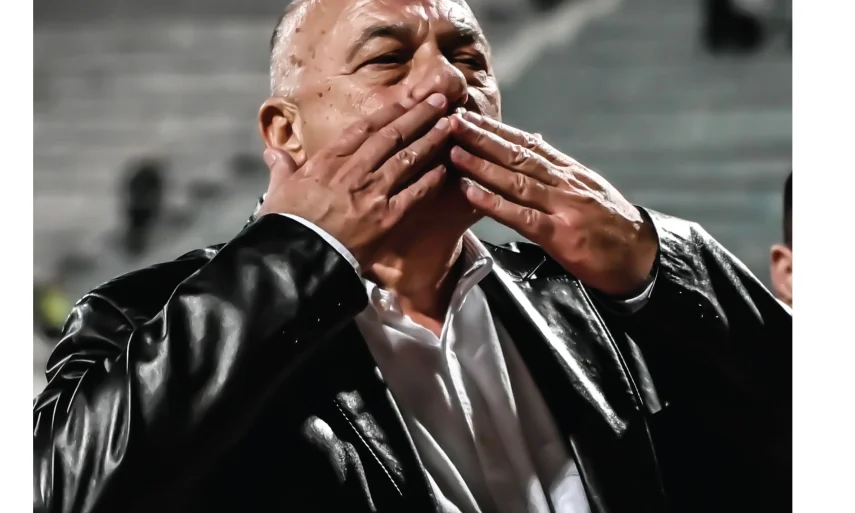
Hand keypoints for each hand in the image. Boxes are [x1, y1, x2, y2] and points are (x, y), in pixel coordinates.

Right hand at [258, 94, 450, 268]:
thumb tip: (273, 154)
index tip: (407, 100)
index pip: (363, 128)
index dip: (389, 112)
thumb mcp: (278, 192)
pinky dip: (432, 178)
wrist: (297, 258)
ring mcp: (373, 193)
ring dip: (431, 139)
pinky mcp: (387, 218)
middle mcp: (354, 171)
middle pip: (392, 136)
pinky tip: (446, 166)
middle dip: (418, 116)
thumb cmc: (285, 227)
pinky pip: (416, 192)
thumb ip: (282, 169)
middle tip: (439, 100)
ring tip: (449, 124)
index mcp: (327, 161)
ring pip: (408, 157)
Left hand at [449, 112, 657, 296]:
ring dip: (481, 164)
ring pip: (516, 180)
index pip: (528, 144)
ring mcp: (563, 207)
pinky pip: (521, 216)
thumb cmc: (611, 227)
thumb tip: (533, 140)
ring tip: (453, 151)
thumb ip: (558, 168)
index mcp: (570, 172)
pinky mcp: (560, 235)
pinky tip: (470, 192)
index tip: (471, 116)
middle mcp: (565, 183)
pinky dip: (494, 203)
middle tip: (453, 122)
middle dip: (482, 137)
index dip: (497, 129)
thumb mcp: (587, 189)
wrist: (641, 258)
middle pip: (518, 155)